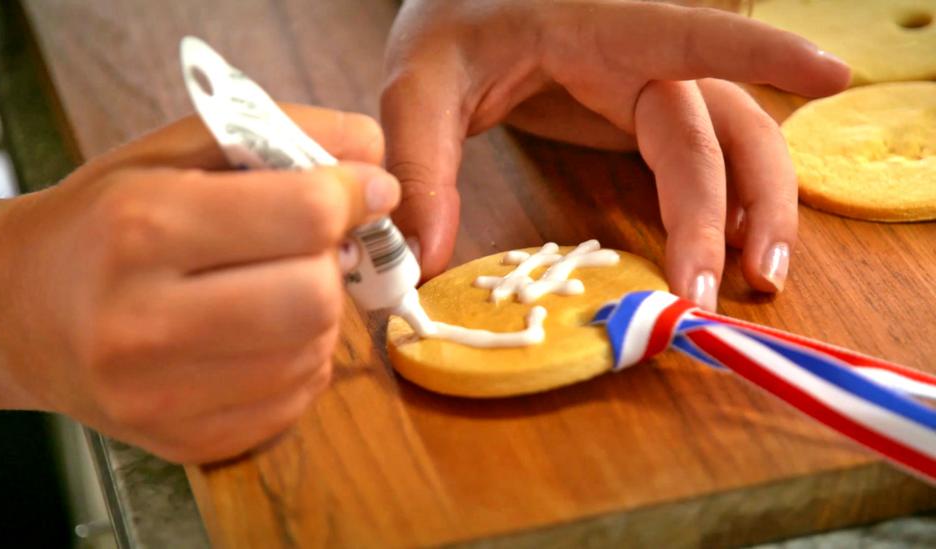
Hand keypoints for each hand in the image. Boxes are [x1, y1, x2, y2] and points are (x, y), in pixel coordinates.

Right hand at [0, 105, 397, 462]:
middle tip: (308, 248)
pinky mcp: (183, 442)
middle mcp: (144, 320)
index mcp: (141, 227)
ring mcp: (160, 395)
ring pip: (312, 353)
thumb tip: (376, 158)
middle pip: (314, 297)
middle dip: (330, 263)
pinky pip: (294, 403)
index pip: (303, 215)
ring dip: (317, 313)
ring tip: (273, 288)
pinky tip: (259, 336)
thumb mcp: (173, 150)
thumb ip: (280, 133)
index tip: (359, 189)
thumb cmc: (100, 221)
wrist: (16, 311)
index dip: (351, 195)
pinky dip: (298, 362)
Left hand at [381, 0, 850, 308]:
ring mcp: (649, 89)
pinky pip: (709, 160)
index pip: (688, 34)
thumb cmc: (448, 31)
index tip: (829, 74)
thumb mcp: (417, 85)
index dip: (760, 53)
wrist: (459, 16)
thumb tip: (426, 255)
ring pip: (736, 143)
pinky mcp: (643, 118)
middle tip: (714, 289)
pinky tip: (730, 249)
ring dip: (757, 208)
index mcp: (595, 28)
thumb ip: (421, 162)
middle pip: (713, 128)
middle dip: (727, 209)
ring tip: (757, 276)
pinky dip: (729, 205)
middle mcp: (640, 57)